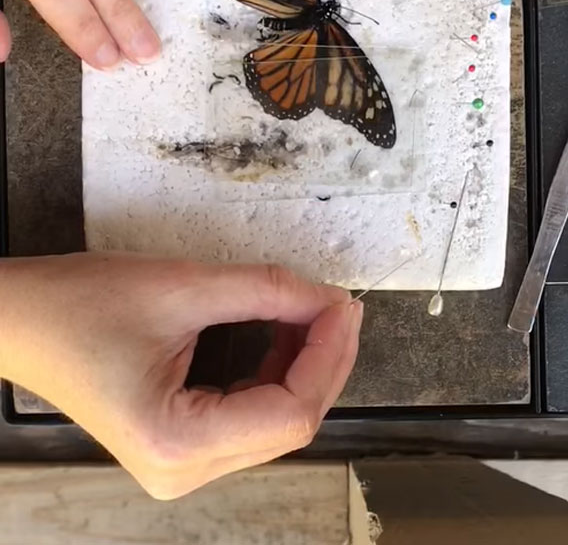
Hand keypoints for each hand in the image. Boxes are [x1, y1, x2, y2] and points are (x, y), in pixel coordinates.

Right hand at [0, 252, 361, 497]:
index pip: (292, 413)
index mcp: (178, 445)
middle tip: (338, 304)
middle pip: (290, 423)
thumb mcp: (183, 286)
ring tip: (314, 312)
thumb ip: (267, 291)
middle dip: (324, 359)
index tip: (345, 304)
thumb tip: (331, 299)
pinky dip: (276, 373)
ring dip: (304, 365)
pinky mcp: (182, 445)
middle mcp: (184, 472)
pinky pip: (251, 414)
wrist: (21, 320)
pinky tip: (285, 335)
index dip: (329, 355)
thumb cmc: (82, 303)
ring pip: (276, 421)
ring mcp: (182, 464)